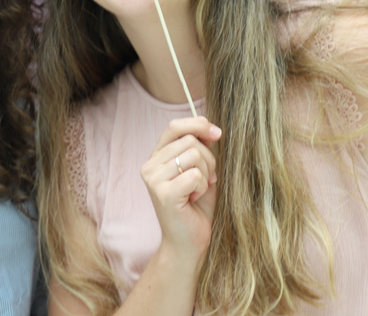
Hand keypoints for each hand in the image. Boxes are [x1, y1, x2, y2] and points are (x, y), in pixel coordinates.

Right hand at [140, 116, 220, 264]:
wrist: (188, 243)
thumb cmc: (196, 208)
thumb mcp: (200, 171)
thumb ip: (200, 149)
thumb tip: (211, 128)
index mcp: (156, 157)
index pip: (174, 126)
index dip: (198, 124)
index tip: (217, 133)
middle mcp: (150, 166)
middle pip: (189, 141)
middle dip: (209, 158)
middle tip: (208, 179)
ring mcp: (154, 179)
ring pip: (193, 155)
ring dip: (206, 173)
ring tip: (199, 190)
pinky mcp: (163, 194)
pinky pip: (194, 175)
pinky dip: (203, 186)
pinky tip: (195, 198)